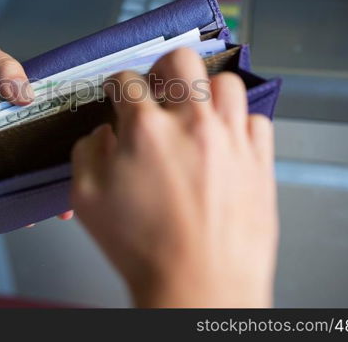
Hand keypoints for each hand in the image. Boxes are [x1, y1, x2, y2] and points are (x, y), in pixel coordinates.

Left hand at [0, 36, 74, 224]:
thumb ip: (2, 64)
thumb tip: (24, 94)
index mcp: (38, 93)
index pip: (72, 108)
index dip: (88, 124)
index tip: (102, 140)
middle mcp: (35, 120)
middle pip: (63, 145)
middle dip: (75, 166)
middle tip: (81, 181)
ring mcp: (18, 144)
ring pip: (43, 168)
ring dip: (53, 188)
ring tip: (62, 207)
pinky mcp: (0, 163)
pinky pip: (16, 182)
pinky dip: (23, 198)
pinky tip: (30, 213)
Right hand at [71, 48, 276, 306]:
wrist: (199, 286)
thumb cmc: (144, 249)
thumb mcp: (87, 199)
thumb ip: (87, 153)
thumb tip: (103, 134)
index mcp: (145, 129)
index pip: (126, 80)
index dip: (115, 84)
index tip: (117, 92)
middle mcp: (192, 124)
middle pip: (180, 61)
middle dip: (162, 68)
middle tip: (157, 89)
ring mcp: (231, 140)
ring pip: (226, 83)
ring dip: (206, 91)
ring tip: (195, 112)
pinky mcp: (259, 161)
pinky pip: (256, 121)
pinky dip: (239, 125)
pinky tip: (224, 142)